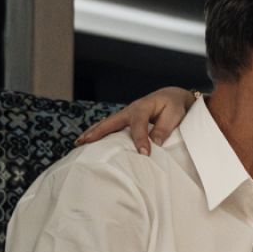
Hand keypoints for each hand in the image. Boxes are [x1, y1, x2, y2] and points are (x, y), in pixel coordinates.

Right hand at [75, 87, 198, 153]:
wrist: (172, 97)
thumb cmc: (174, 106)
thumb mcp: (174, 115)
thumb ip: (164, 128)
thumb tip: (154, 143)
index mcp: (143, 107)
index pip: (139, 125)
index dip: (140, 140)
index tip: (144, 154)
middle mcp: (130, 110)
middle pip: (110, 121)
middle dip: (97, 133)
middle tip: (84, 143)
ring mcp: (125, 115)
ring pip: (105, 124)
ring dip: (92, 133)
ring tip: (78, 144)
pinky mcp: (125, 121)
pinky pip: (109, 127)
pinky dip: (97, 133)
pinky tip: (87, 141)